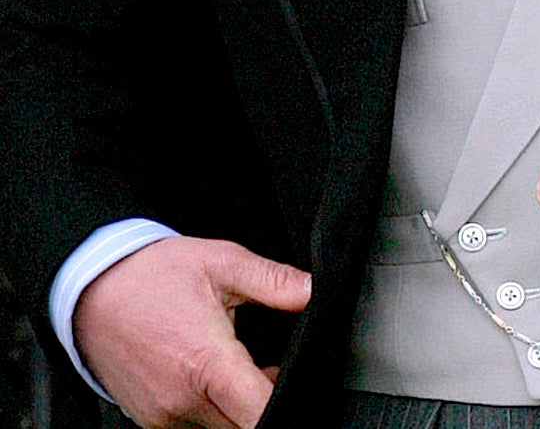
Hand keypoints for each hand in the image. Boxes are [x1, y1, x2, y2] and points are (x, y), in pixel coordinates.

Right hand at [72, 236, 310, 428]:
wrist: (92, 289)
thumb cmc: (155, 274)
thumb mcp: (222, 262)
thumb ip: (273, 280)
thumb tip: (314, 291)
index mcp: (205, 364)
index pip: (259, 412)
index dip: (287, 399)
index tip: (296, 379)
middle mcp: (181, 400)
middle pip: (244, 422)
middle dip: (266, 399)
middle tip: (272, 365)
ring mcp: (161, 414)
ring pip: (219, 426)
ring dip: (238, 405)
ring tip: (241, 364)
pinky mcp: (148, 418)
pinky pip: (193, 423)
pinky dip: (212, 406)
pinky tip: (213, 375)